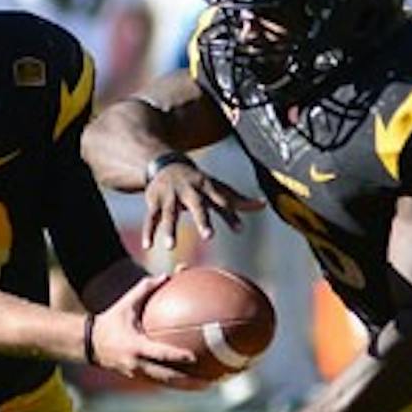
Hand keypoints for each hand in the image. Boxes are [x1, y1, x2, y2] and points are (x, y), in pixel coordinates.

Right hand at [90, 275, 204, 387]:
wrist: (89, 344)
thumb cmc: (110, 321)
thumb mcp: (126, 304)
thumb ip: (146, 288)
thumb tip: (168, 274)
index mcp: (136, 346)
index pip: (159, 353)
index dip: (176, 356)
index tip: (194, 357)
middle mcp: (138, 364)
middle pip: (166, 377)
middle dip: (188, 382)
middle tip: (209, 383)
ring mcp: (138, 374)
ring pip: (166, 384)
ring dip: (186, 387)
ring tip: (207, 386)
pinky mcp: (138, 378)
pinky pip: (161, 383)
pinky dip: (177, 384)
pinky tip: (192, 382)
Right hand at [142, 160, 263, 251]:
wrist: (166, 163)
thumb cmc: (197, 181)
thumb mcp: (216, 188)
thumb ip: (237, 200)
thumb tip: (264, 205)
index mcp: (206, 187)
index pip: (221, 202)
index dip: (231, 215)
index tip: (240, 229)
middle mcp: (188, 191)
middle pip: (197, 206)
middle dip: (202, 220)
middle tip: (209, 237)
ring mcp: (170, 196)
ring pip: (169, 214)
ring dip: (169, 230)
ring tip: (171, 247)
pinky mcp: (154, 202)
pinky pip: (151, 218)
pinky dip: (149, 231)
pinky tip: (148, 246)